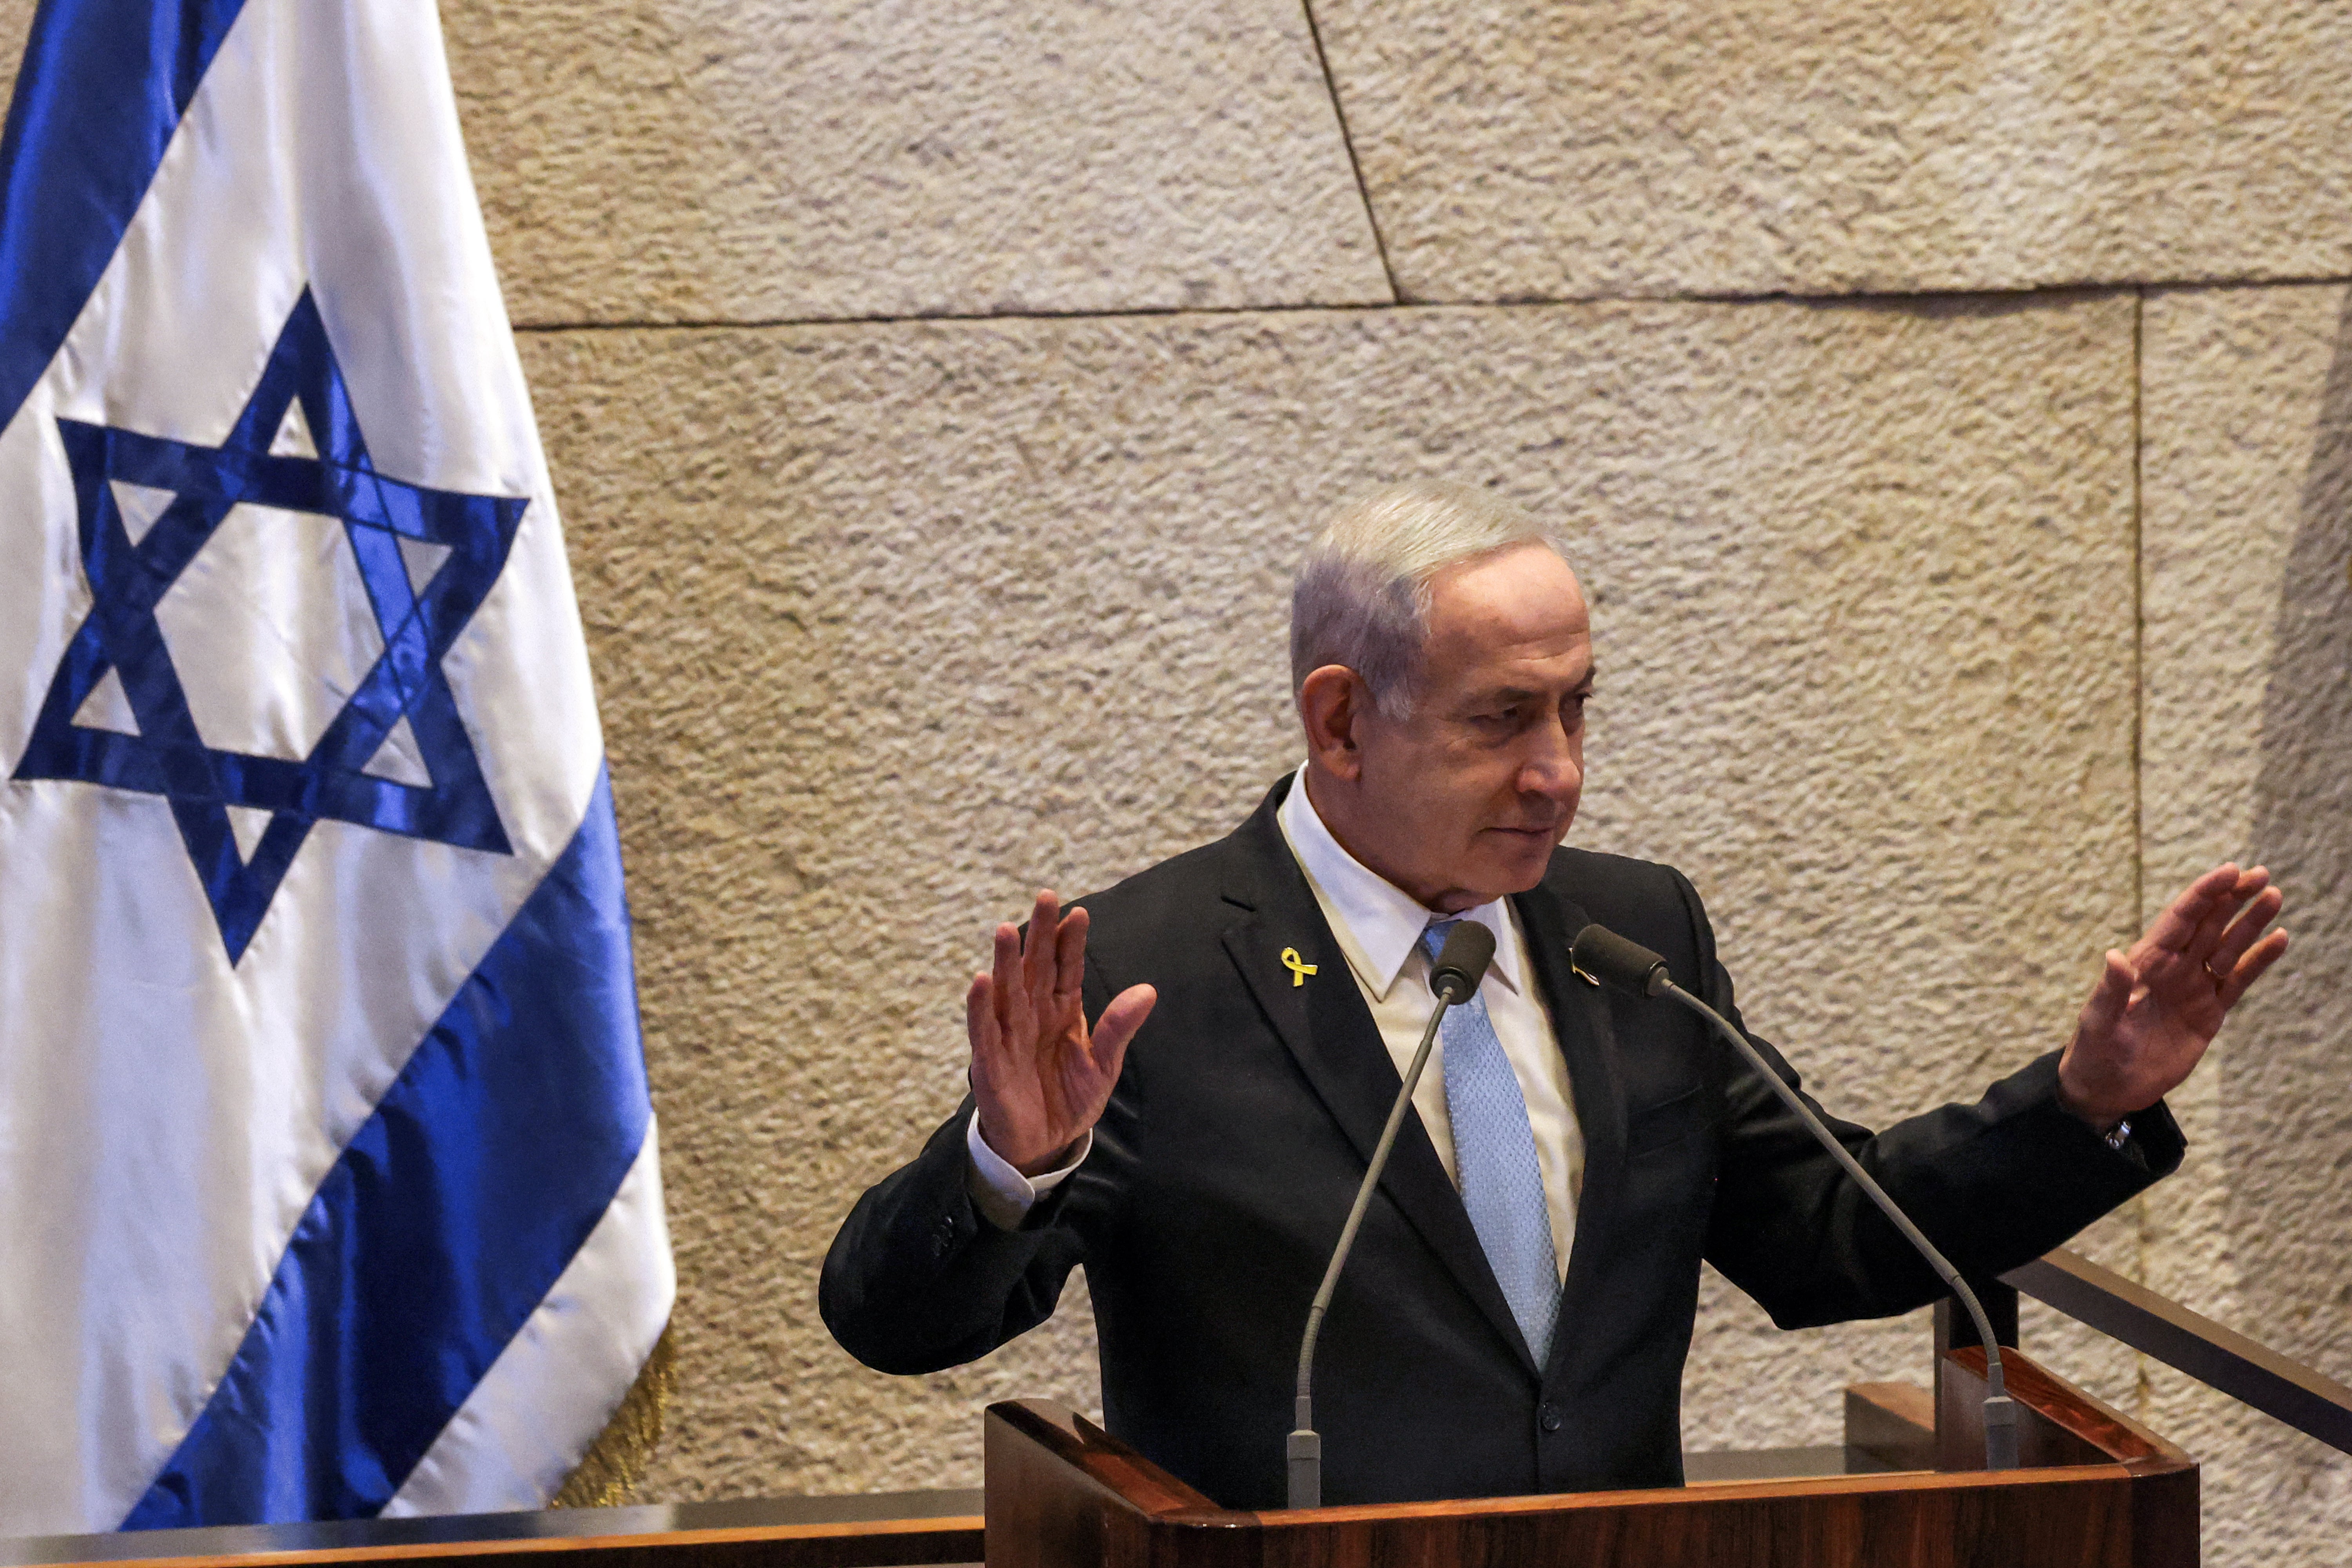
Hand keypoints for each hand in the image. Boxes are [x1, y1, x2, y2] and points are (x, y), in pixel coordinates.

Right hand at [967, 890, 1156, 1176]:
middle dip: (1039, 934)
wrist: (1044, 1144)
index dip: (1070, 942)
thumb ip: (1118, 1028)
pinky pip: (983, 1030)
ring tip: (1007, 929)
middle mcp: (1032, 1014)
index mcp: (1061, 1011)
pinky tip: (979, 981)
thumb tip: (1148, 991)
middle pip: (1034, 967)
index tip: (1079, 913)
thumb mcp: (1103, 1066)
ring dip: (1005, 961)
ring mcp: (1009, 1035)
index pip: (1065, 968)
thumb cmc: (1069, 1099)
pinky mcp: (990, 1062)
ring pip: (1006, 990)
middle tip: (1045, 897)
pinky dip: (980, 1007)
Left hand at [2057, 864, 2288, 1127]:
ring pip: (2227, 946)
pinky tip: (2279, 939)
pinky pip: (2238, 980)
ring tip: (2275, 896)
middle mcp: (2172, 968)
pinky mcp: (2209, 1011)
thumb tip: (2115, 956)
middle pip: (2207, 924)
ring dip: (2250, 923)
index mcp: (2145, 962)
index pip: (2179, 919)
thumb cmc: (2094, 1051)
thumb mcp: (2098, 1022)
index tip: (2230, 871)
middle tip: (2262, 874)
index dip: (2204, 894)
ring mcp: (2193, 987)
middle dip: (2232, 897)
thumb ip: (2110, 992)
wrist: (2108, 1086)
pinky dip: (2259, 961)